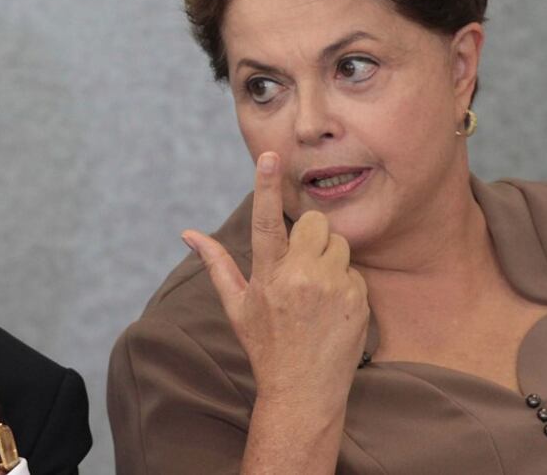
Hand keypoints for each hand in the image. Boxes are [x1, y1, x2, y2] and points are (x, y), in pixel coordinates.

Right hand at [183, 152, 368, 410]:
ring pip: (339, 244)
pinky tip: (332, 309)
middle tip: (302, 263)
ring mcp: (332, 288)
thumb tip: (188, 234)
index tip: (271, 156)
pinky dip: (345, 283)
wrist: (304, 391)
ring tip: (316, 290)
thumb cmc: (266, 346)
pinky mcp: (358, 299)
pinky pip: (355, 271)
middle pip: (315, 222)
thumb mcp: (236, 306)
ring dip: (330, 258)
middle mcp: (301, 277)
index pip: (265, 220)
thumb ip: (216, 264)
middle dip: (310, 234)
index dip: (265, 185)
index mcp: (268, 275)